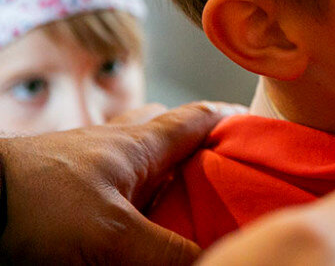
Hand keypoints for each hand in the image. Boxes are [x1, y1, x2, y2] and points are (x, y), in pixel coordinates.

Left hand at [0, 101, 244, 264]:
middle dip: (202, 155)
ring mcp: (88, 173)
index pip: (201, 118)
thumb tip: (220, 259)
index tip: (264, 131)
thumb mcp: (114, 235)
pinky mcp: (64, 201)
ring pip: (141, 171)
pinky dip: (133, 213)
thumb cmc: (36, 204)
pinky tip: (135, 237)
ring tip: (186, 217)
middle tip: (229, 184)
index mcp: (140, 142)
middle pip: (171, 139)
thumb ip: (169, 252)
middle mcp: (116, 150)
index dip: (235, 119)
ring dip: (166, 187)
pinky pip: (113, 199)